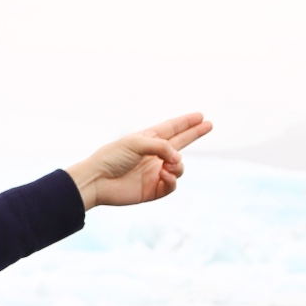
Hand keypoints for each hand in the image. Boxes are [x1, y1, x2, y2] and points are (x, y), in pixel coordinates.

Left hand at [67, 113, 212, 209]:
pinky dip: (172, 179)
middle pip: (180, 143)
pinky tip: (164, 175)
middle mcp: (153, 155)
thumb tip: (179, 159)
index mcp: (148, 140)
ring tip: (168, 165)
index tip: (200, 116)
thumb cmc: (112, 157)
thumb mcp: (137, 142)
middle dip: (194, 134)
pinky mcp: (152, 190)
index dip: (186, 122)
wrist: (97, 181)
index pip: (172, 128)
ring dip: (178, 165)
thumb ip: (162, 146)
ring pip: (179, 167)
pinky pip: (172, 184)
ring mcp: (154, 172)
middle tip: (209, 125)